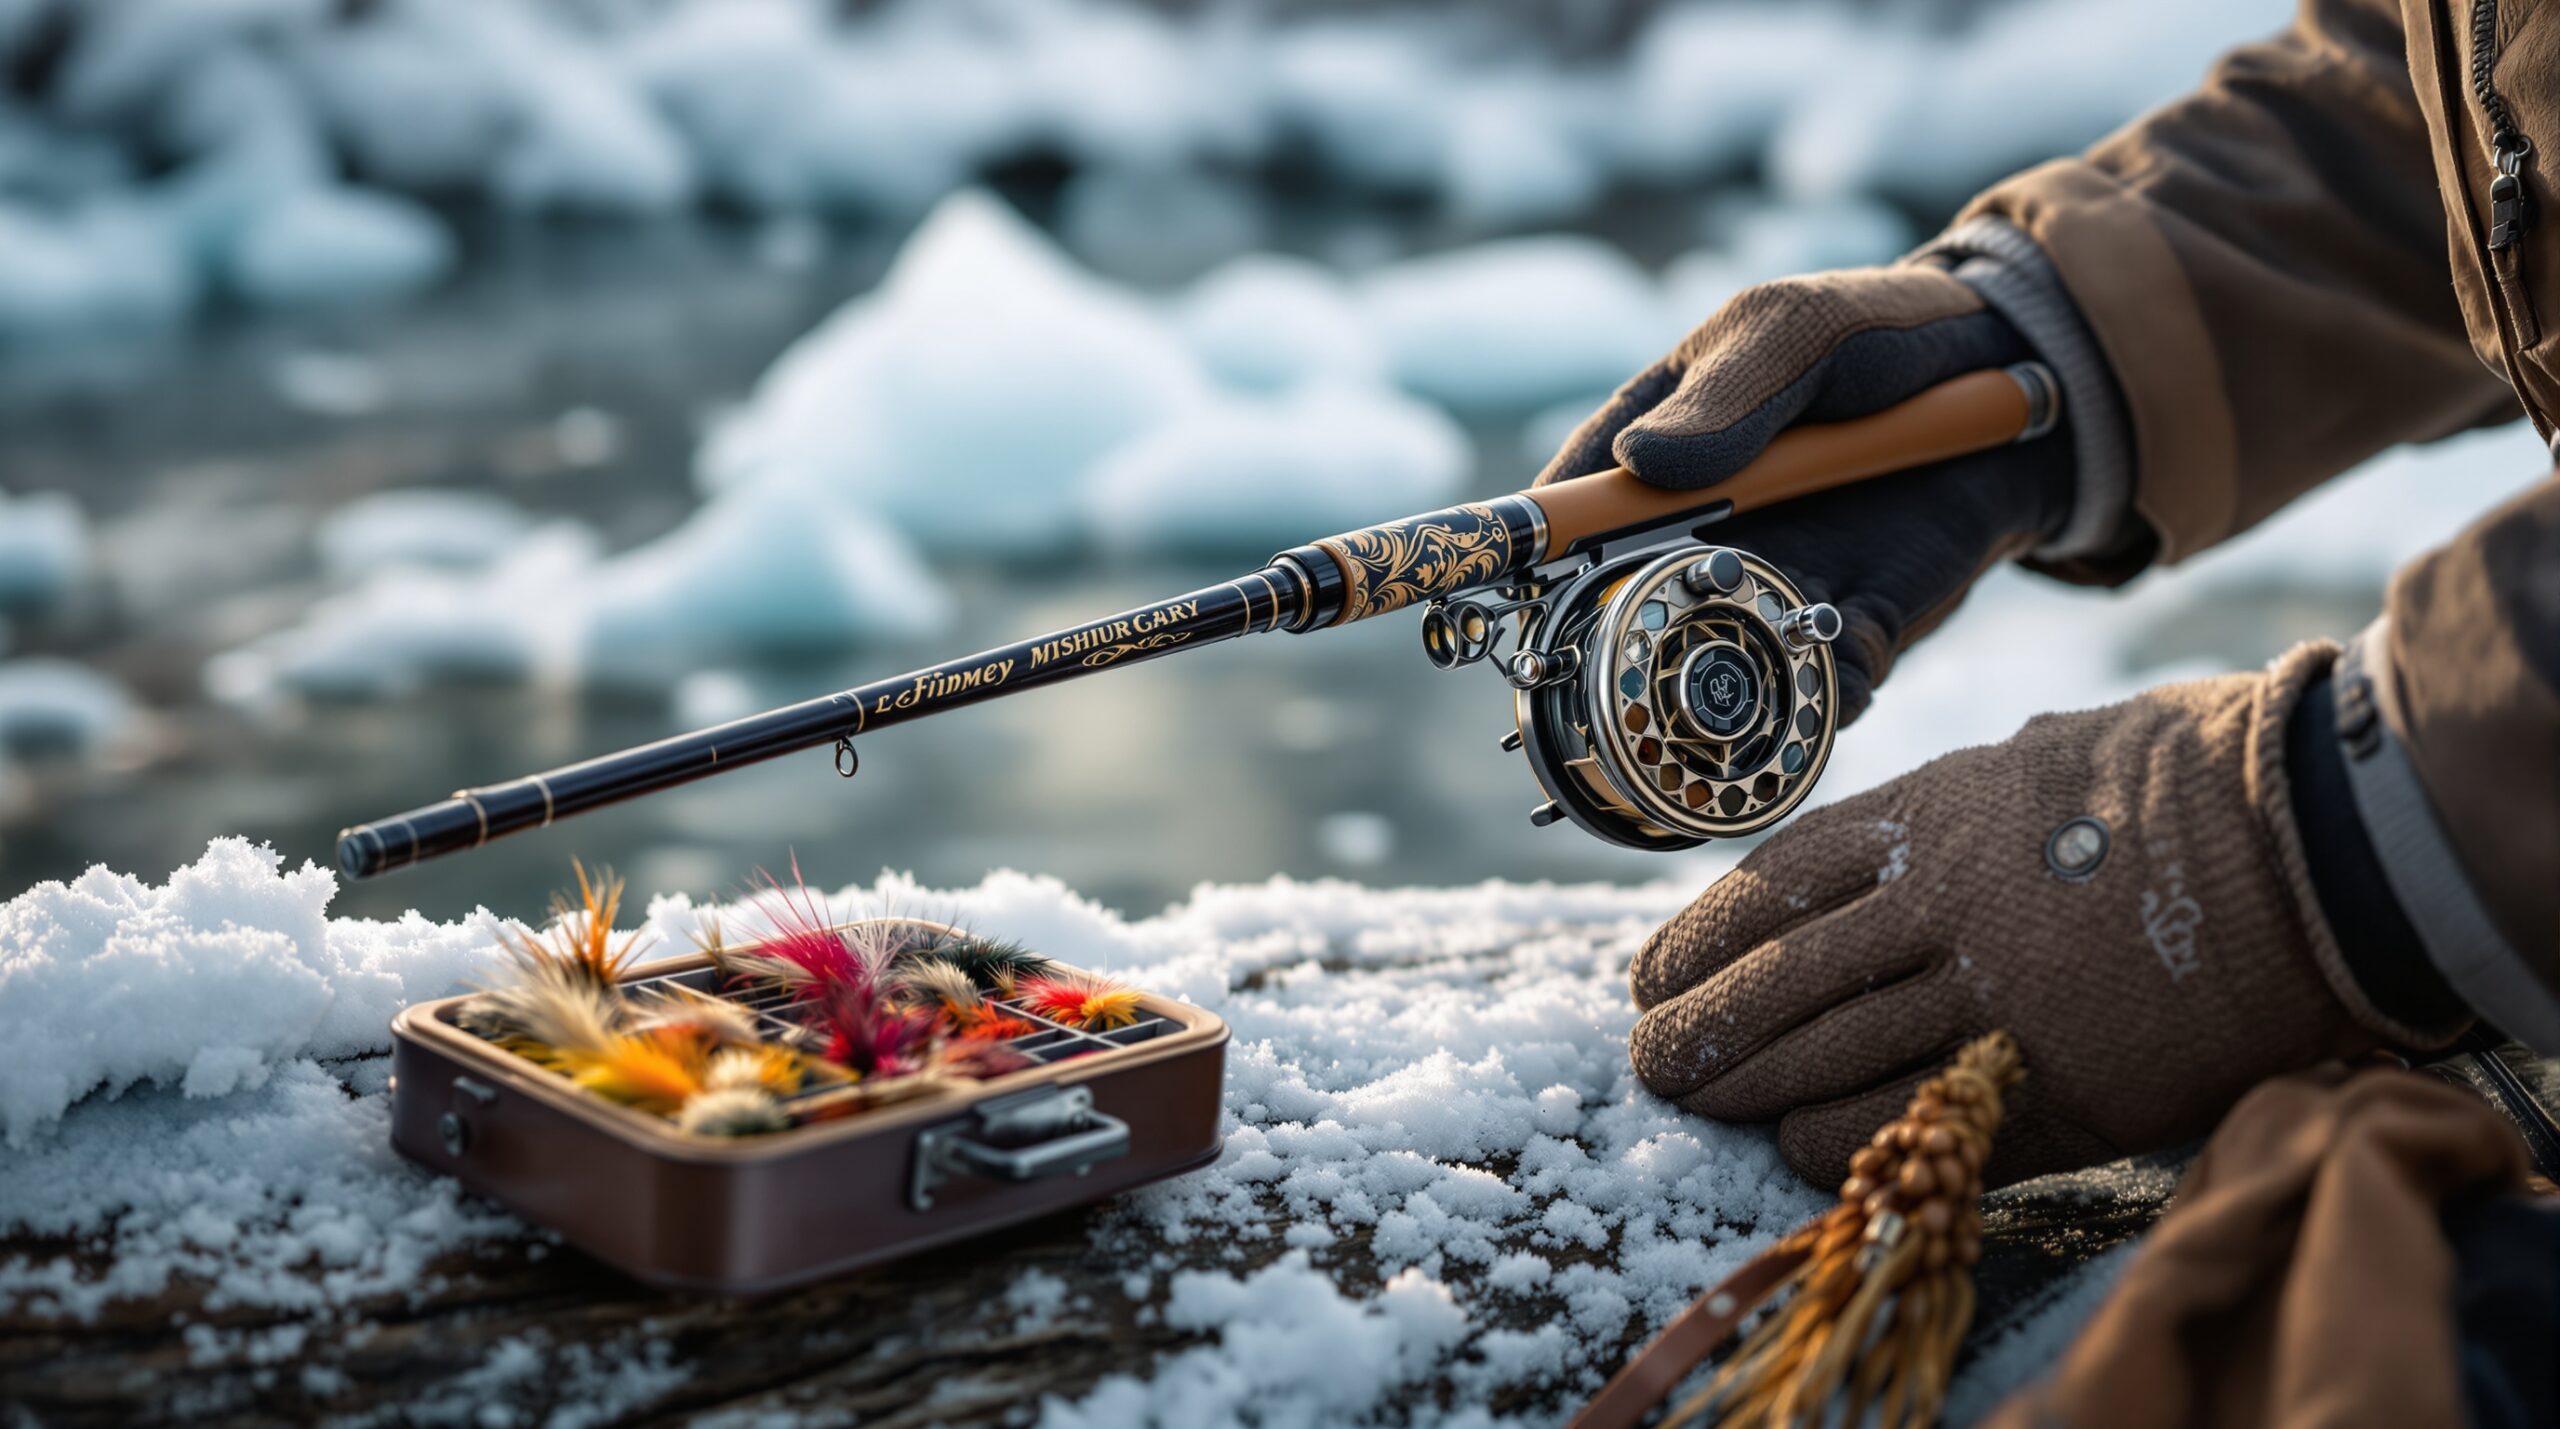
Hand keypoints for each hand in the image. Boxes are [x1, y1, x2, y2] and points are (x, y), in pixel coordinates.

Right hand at [1536, 265, 2073, 725]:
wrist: (2028, 377)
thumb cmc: (1887, 335)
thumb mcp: (1801, 332)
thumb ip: (1729, 397)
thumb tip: (1642, 467)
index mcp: (1657, 448)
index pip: (1563, 512)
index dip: (1529, 559)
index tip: (1522, 592)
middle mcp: (1698, 533)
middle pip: (1620, 611)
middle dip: (1621, 642)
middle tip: (1653, 634)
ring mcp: (1769, 586)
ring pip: (1716, 662)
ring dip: (1729, 672)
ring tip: (1773, 636)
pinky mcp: (1846, 628)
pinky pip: (1815, 686)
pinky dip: (1821, 694)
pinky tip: (1841, 666)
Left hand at [1625, 646, 2386, 1188]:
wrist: (2317, 845)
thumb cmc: (2183, 785)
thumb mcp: (2032, 762)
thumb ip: (1943, 816)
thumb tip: (1870, 860)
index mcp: (1926, 819)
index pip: (1769, 887)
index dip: (1698, 939)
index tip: (1651, 976)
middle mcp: (1939, 909)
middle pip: (1780, 981)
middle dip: (1700, 1028)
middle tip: (1651, 1059)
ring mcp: (1993, 1001)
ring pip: (1828, 1056)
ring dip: (1750, 1088)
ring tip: (1700, 1104)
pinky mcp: (2054, 1084)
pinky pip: (1915, 1123)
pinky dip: (1842, 1141)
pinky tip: (1799, 1148)